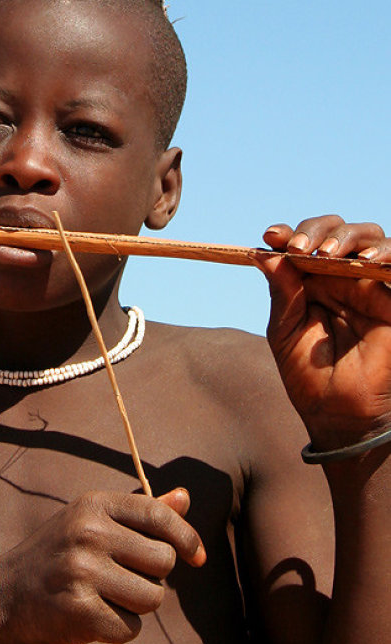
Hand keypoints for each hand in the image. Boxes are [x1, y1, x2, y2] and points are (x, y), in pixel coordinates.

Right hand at [0, 488, 204, 643]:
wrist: (6, 595)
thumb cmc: (60, 553)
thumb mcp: (92, 520)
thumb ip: (140, 511)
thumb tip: (185, 497)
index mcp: (94, 505)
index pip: (159, 515)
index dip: (186, 538)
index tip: (196, 557)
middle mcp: (88, 534)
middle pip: (163, 561)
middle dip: (154, 575)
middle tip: (123, 577)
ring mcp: (82, 573)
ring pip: (153, 598)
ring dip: (138, 605)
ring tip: (107, 596)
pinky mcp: (80, 612)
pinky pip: (131, 628)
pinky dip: (120, 629)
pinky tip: (94, 616)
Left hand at [256, 215, 390, 447]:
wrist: (337, 413)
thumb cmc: (308, 374)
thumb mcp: (285, 331)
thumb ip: (282, 293)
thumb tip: (264, 253)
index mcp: (311, 281)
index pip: (304, 243)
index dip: (289, 233)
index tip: (271, 236)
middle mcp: (341, 277)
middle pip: (338, 230)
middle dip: (317, 230)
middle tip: (300, 249)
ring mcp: (369, 286)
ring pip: (371, 238)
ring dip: (350, 237)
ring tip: (329, 254)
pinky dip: (386, 254)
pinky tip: (367, 261)